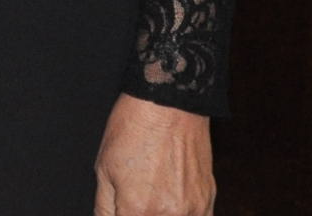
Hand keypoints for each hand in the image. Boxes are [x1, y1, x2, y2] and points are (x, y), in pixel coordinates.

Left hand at [94, 94, 212, 215]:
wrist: (169, 106)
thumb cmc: (133, 130)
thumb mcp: (104, 169)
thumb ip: (105, 207)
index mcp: (139, 209)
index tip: (120, 210)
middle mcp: (170, 215)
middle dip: (137, 214)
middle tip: (134, 199)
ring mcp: (194, 210)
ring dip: (158, 214)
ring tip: (151, 196)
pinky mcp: (208, 200)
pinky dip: (182, 215)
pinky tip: (169, 202)